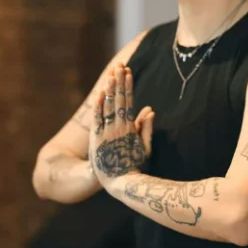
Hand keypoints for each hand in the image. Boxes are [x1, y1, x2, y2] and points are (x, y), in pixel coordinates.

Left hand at [89, 63, 155, 187]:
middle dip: (119, 82)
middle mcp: (119, 127)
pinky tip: (99, 93)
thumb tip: (150, 110)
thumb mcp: (145, 147)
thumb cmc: (133, 165)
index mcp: (130, 128)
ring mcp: (107, 132)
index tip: (128, 72)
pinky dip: (98, 106)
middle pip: (119, 100)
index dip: (128, 86)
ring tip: (110, 74)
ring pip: (108, 106)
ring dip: (109, 89)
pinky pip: (97, 118)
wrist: (118, 182)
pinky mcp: (96, 138)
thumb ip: (146, 128)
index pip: (129, 102)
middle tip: (120, 66)